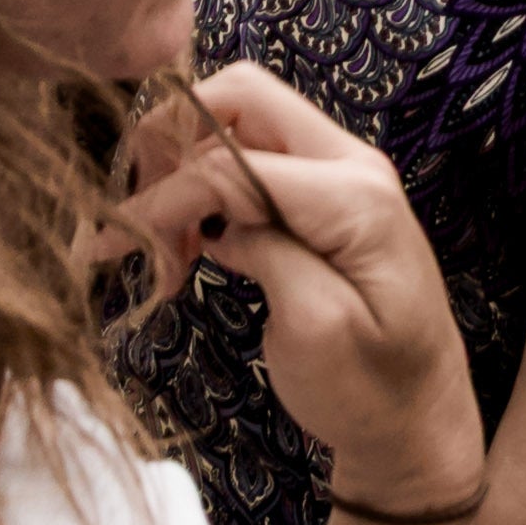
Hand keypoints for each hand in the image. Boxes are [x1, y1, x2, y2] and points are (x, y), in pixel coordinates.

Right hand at [110, 64, 487, 510]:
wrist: (415, 426)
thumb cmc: (371, 392)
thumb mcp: (314, 332)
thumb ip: (267, 253)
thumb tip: (217, 216)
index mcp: (356, 196)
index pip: (232, 160)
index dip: (163, 196)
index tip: (109, 244)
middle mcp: (352, 166)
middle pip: (240, 98)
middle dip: (172, 143)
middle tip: (137, 221)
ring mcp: (339, 177)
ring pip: (238, 126)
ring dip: (185, 171)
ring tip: (161, 255)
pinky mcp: (320, 201)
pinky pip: (249, 164)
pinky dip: (205, 193)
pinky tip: (185, 252)